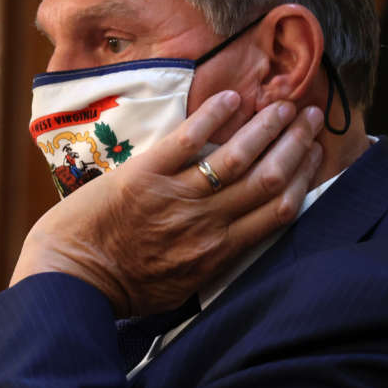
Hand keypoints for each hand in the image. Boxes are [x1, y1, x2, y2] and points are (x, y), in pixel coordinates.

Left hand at [10, 91, 325, 316]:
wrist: (71, 280)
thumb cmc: (122, 288)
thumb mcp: (181, 288)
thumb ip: (213, 261)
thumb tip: (238, 237)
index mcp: (219, 252)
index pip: (279, 210)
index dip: (305, 177)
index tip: (316, 153)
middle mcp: (207, 222)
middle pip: (269, 177)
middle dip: (296, 143)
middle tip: (310, 117)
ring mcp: (177, 195)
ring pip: (237, 156)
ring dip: (266, 126)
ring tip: (283, 103)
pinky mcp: (145, 174)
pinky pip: (188, 140)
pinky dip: (213, 116)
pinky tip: (232, 98)